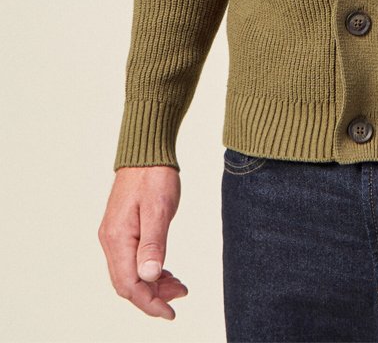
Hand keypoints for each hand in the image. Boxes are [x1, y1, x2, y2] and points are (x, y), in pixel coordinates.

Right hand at [98, 165, 187, 319]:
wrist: (146, 152)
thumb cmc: (154, 175)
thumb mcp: (159, 209)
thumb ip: (154, 244)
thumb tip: (150, 277)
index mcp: (118, 238)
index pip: (129, 284)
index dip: (149, 303)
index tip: (171, 313)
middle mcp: (111, 240)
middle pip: (127, 284)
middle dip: (153, 296)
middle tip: (180, 296)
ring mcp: (114, 235)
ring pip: (130, 274)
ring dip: (152, 284)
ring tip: (178, 285)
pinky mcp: (122, 230)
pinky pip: (131, 261)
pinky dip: (148, 271)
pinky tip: (165, 271)